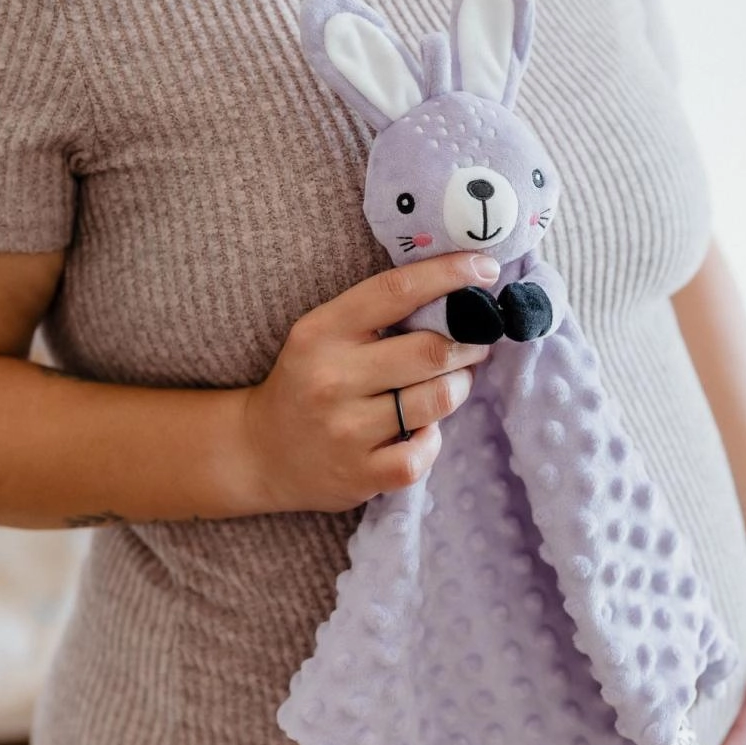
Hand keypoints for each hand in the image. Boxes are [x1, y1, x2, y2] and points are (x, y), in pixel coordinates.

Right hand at [240, 251, 501, 512]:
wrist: (260, 452)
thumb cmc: (307, 381)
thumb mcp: (324, 335)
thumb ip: (378, 315)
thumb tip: (458, 296)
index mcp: (322, 332)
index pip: (396, 291)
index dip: (449, 275)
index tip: (485, 269)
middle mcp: (332, 379)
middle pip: (431, 350)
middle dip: (469, 342)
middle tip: (476, 341)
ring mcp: (345, 431)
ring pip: (437, 399)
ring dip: (458, 386)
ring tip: (451, 382)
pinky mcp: (360, 475)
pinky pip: (424, 452)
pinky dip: (433, 439)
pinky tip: (422, 430)